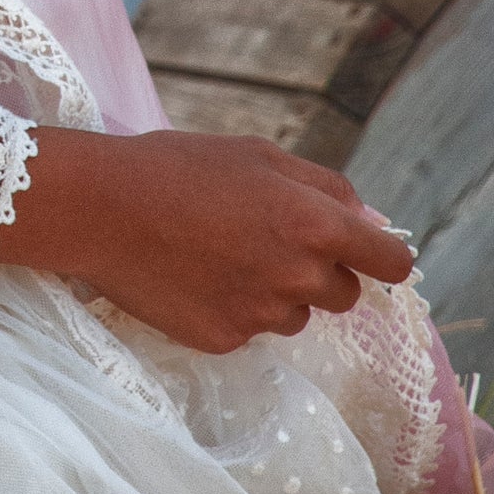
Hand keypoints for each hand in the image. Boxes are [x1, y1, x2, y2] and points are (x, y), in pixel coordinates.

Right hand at [0, 127, 414, 354]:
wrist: (100, 208)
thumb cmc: (177, 168)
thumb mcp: (258, 154)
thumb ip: (325, 187)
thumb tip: (369, 219)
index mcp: (315, 224)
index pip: (392, 263)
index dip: (384, 258)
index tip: (367, 255)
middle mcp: (298, 275)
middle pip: (345, 295)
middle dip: (320, 272)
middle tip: (267, 243)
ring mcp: (262, 314)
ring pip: (295, 315)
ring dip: (276, 293)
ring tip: (221, 257)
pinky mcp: (225, 340)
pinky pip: (250, 330)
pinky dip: (232, 308)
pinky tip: (194, 278)